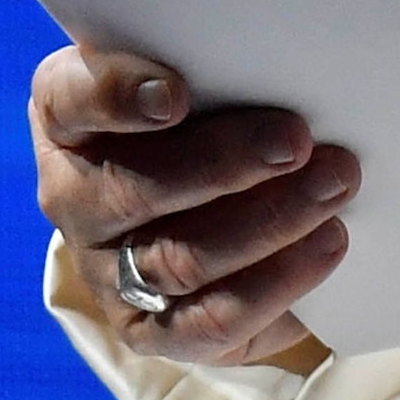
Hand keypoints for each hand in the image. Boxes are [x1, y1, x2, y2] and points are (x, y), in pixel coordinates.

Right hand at [32, 43, 359, 368]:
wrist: (190, 209)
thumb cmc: (195, 120)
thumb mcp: (186, 78)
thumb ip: (208, 68)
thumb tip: (283, 72)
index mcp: (67, 121)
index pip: (71, 100)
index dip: (117, 97)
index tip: (176, 95)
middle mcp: (72, 200)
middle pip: (135, 191)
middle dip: (225, 165)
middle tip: (297, 140)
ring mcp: (106, 274)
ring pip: (180, 261)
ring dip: (268, 224)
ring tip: (332, 188)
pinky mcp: (150, 331)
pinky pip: (211, 322)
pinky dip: (276, 285)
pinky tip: (326, 245)